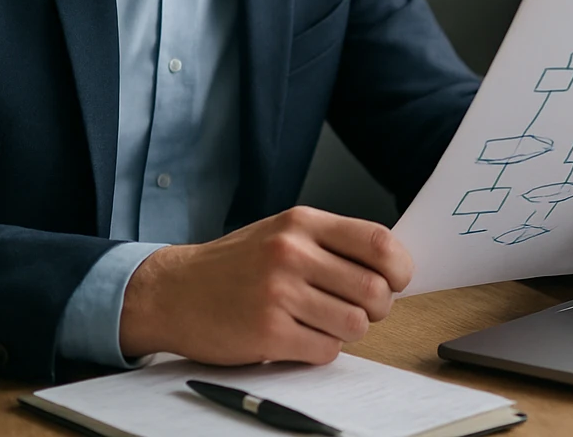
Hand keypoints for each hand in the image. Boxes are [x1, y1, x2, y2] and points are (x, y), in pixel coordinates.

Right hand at [118, 205, 412, 364]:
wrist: (173, 292)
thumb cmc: (235, 265)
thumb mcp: (282, 233)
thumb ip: (331, 243)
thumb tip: (390, 265)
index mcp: (302, 223)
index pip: (379, 241)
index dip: (399, 268)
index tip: (396, 280)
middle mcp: (292, 253)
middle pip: (375, 289)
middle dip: (378, 307)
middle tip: (360, 309)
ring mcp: (279, 293)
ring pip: (356, 324)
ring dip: (348, 331)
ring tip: (324, 322)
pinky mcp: (267, 333)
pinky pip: (326, 350)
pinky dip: (321, 349)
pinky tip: (299, 337)